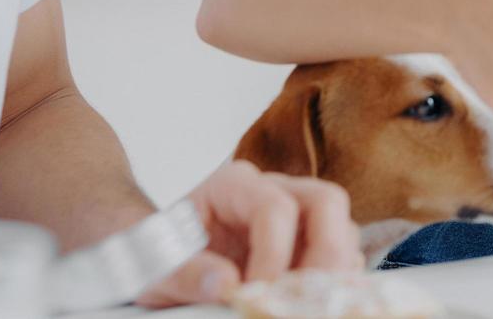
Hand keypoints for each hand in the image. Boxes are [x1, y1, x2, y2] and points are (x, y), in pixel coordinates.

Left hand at [136, 161, 359, 307]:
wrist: (150, 259)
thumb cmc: (152, 256)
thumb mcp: (152, 269)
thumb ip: (184, 275)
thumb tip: (226, 285)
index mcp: (234, 186)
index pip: (276, 208)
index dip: (275, 255)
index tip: (257, 296)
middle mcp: (274, 190)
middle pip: (327, 202)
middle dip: (326, 254)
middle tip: (306, 301)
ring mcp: (297, 217)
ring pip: (342, 230)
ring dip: (333, 274)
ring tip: (303, 308)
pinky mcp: (307, 246)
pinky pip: (341, 257)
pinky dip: (334, 285)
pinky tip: (306, 307)